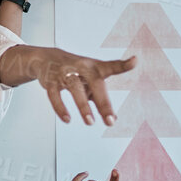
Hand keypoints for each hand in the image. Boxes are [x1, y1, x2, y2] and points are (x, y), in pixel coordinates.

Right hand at [0, 45, 135, 124]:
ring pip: (75, 88)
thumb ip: (101, 98)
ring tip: (90, 122)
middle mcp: (82, 67)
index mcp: (94, 67)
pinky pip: (55, 95)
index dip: (123, 64)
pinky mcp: (51, 81)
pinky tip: (68, 119)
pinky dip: (60, 107)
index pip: (111, 66)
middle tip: (110, 121)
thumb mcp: (90, 80)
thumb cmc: (75, 71)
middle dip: (103, 102)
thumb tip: (114, 118)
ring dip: (83, 106)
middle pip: (95, 82)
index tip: (134, 60)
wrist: (45, 58)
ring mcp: (65, 73)